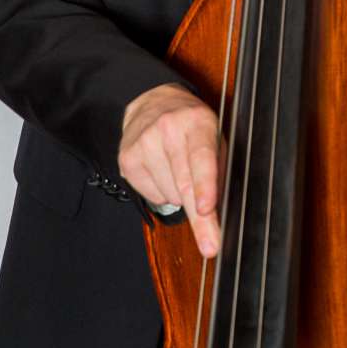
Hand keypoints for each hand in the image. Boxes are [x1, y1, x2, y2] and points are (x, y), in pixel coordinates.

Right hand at [119, 84, 223, 260]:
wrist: (153, 102)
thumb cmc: (192, 127)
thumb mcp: (215, 138)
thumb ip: (219, 169)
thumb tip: (219, 213)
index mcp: (198, 122)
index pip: (202, 157)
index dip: (205, 185)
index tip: (206, 209)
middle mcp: (168, 129)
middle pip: (185, 184)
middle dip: (200, 220)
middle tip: (210, 245)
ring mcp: (143, 143)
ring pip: (169, 195)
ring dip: (180, 196)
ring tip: (179, 170)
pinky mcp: (127, 158)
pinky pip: (152, 196)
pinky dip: (163, 194)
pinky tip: (163, 173)